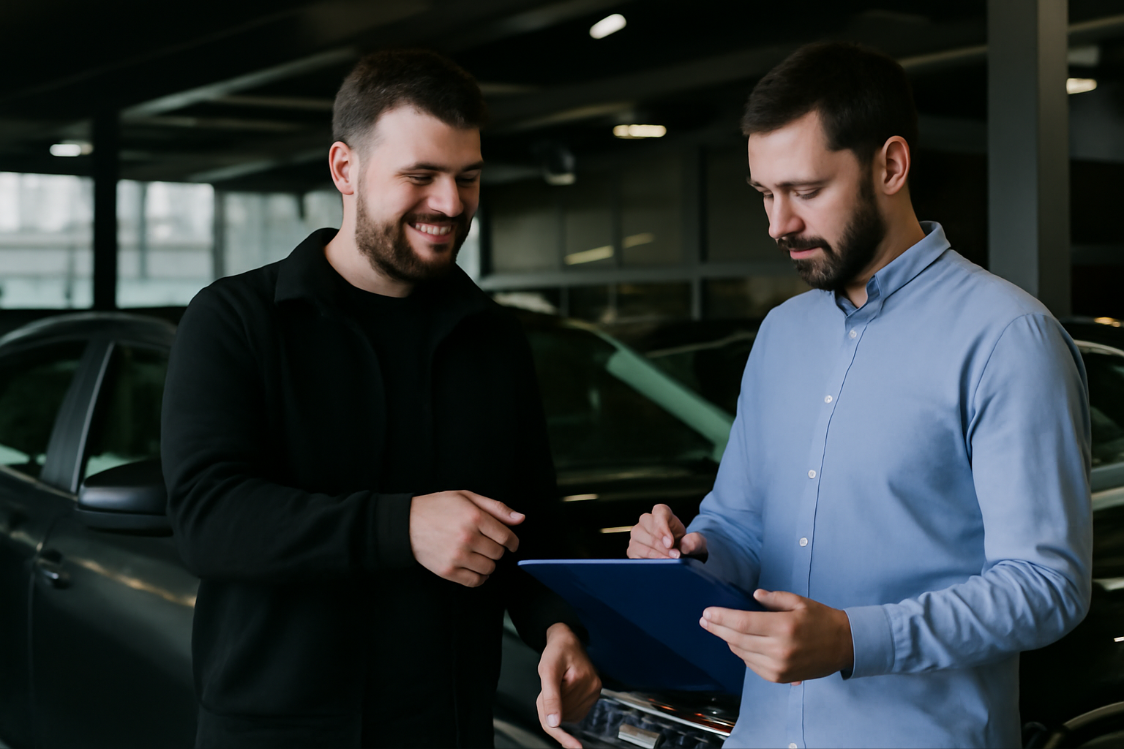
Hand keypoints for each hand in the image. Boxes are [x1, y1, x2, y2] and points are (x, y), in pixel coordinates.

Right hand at [408, 490, 522, 586]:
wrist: (405, 524)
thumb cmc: (436, 507)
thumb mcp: (466, 497)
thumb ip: (496, 508)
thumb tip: (520, 519)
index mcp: (474, 517)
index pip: (506, 536)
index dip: (512, 541)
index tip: (510, 543)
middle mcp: (467, 538)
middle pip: (498, 553)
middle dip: (497, 549)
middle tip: (487, 544)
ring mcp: (457, 556)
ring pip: (489, 568)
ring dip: (488, 563)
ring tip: (479, 554)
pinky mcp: (448, 570)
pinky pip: (474, 581)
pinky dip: (479, 577)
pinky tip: (474, 567)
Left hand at [536, 623, 600, 748]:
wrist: (567, 641)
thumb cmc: (557, 651)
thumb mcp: (547, 670)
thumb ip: (550, 698)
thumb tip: (554, 723)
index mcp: (582, 680)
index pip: (561, 711)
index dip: (547, 715)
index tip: (555, 735)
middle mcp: (592, 688)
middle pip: (565, 715)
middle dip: (551, 708)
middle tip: (547, 688)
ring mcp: (594, 692)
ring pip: (570, 716)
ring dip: (559, 708)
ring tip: (557, 687)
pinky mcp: (594, 695)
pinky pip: (576, 713)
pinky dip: (566, 708)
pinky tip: (564, 694)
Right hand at [627, 503, 706, 558]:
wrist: (679, 555)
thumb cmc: (686, 545)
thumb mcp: (696, 543)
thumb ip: (694, 541)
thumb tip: (685, 545)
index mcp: (662, 513)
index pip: (659, 512)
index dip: (663, 526)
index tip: (670, 542)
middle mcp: (646, 521)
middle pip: (648, 526)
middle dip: (661, 544)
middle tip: (674, 555)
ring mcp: (637, 535)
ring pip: (640, 541)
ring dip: (656, 553)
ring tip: (669, 561)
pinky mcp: (633, 549)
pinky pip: (636, 554)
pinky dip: (648, 560)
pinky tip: (659, 565)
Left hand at [700, 589, 852, 683]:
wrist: (844, 646)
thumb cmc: (821, 620)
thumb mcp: (799, 602)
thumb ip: (773, 599)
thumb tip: (753, 595)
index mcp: (784, 627)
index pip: (743, 623)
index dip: (722, 618)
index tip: (707, 613)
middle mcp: (779, 650)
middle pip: (737, 640)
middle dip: (717, 629)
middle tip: (705, 620)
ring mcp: (779, 667)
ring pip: (742, 653)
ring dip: (729, 641)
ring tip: (720, 629)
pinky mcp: (780, 678)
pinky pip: (752, 665)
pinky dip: (743, 653)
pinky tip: (739, 643)